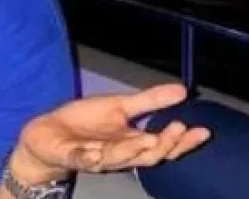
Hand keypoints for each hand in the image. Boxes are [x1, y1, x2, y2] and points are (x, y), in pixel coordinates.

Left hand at [9, 84, 210, 182]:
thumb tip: (183, 89)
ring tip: (147, 140)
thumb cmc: (85, 125)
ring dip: (131, 151)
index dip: (183, 141)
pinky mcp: (68, 155)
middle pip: (146, 157)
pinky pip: (79, 159)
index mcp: (130, 144)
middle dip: (163, 145)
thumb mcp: (119, 106)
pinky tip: (96, 154)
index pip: (162, 146)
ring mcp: (92, 157)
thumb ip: (149, 101)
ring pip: (116, 160)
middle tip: (178, 129)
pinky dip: (88, 158)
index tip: (202, 130)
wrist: (46, 135)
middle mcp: (117, 155)